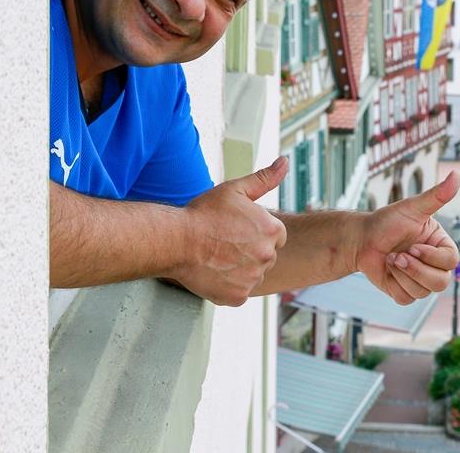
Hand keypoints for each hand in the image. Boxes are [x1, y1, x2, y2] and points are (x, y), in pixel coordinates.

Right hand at [171, 157, 288, 305]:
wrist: (175, 241)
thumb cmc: (203, 214)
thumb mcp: (235, 189)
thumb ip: (264, 178)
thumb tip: (284, 162)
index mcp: (272, 230)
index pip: (276, 236)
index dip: (256, 232)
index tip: (237, 231)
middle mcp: (267, 256)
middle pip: (265, 256)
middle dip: (250, 251)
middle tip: (224, 243)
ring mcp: (252, 278)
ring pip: (252, 275)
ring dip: (240, 269)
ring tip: (217, 257)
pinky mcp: (237, 297)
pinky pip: (239, 292)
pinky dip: (228, 285)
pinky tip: (214, 272)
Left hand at [356, 172, 459, 304]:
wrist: (362, 239)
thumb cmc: (388, 221)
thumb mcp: (412, 208)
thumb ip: (436, 196)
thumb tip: (457, 175)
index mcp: (441, 246)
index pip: (451, 261)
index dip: (432, 258)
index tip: (412, 247)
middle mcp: (434, 265)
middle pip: (441, 282)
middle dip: (416, 270)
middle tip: (398, 255)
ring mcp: (420, 280)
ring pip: (424, 292)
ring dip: (402, 274)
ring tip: (391, 259)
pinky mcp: (404, 291)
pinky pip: (407, 298)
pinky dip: (395, 284)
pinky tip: (388, 269)